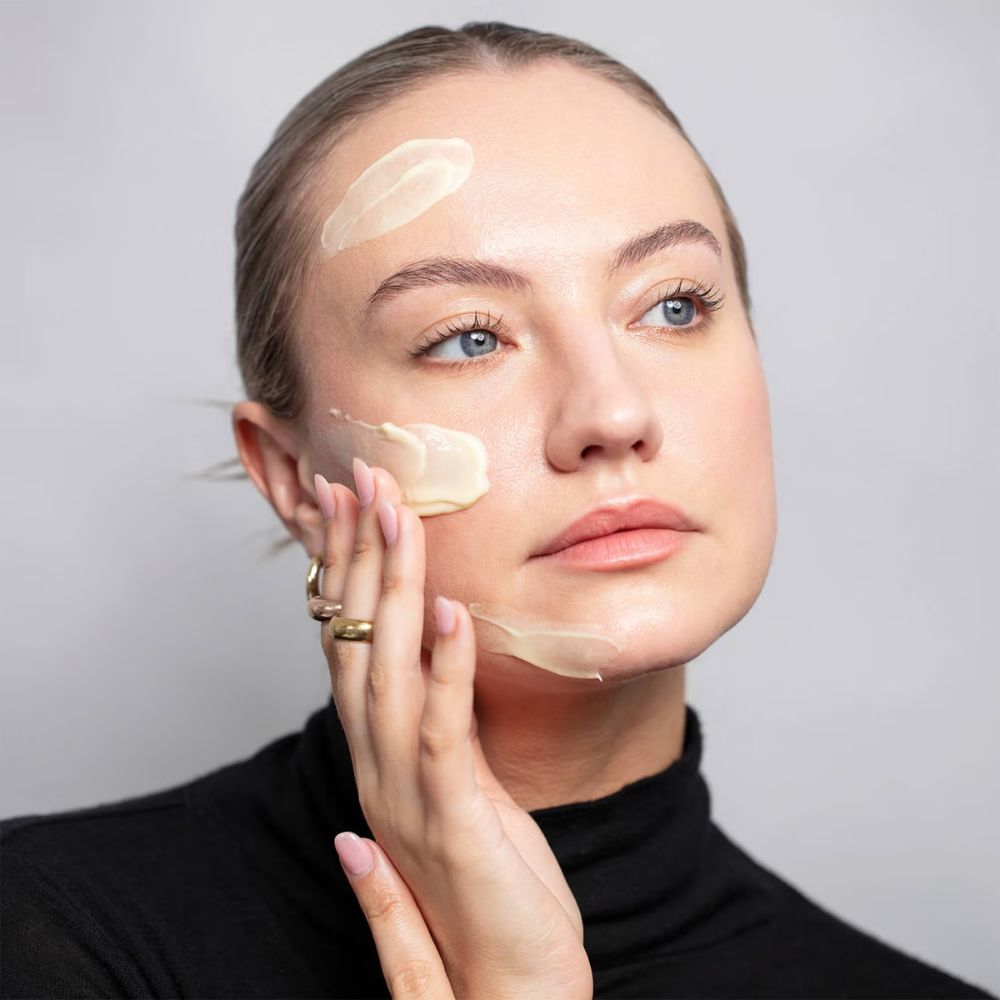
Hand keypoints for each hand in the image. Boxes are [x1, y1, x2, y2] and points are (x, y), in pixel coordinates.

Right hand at [314, 460, 592, 999]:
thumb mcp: (443, 833)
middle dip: (358, 556)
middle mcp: (378, 770)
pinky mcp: (453, 817)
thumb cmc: (485, 909)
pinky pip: (442, 729)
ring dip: (390, 589)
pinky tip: (447, 611)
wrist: (509, 998)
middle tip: (360, 479)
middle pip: (357, 643)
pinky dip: (443, 667)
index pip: (350, 652)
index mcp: (378, 766)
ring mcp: (407, 793)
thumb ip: (404, 794)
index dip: (345, 579)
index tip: (347, 510)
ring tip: (395, 516)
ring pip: (388, 671)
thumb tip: (358, 803)